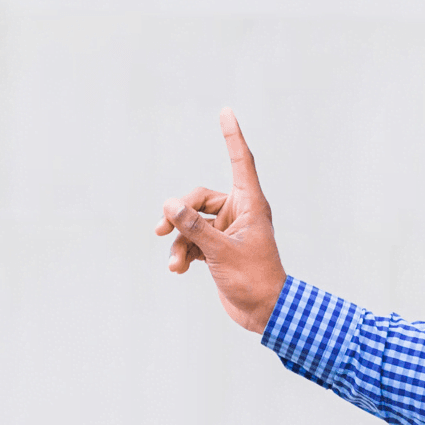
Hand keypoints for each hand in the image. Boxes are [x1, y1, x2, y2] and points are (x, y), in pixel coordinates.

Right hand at [156, 108, 287, 332]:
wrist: (264, 313)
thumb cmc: (254, 279)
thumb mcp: (220, 251)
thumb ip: (193, 227)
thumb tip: (169, 204)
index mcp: (250, 204)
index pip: (240, 161)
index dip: (232, 136)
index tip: (226, 111)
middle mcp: (239, 213)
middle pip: (199, 197)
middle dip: (178, 213)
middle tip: (161, 228)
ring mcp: (227, 231)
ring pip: (191, 222)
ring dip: (178, 241)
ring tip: (174, 263)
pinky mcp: (217, 248)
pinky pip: (191, 241)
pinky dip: (182, 253)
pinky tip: (178, 270)